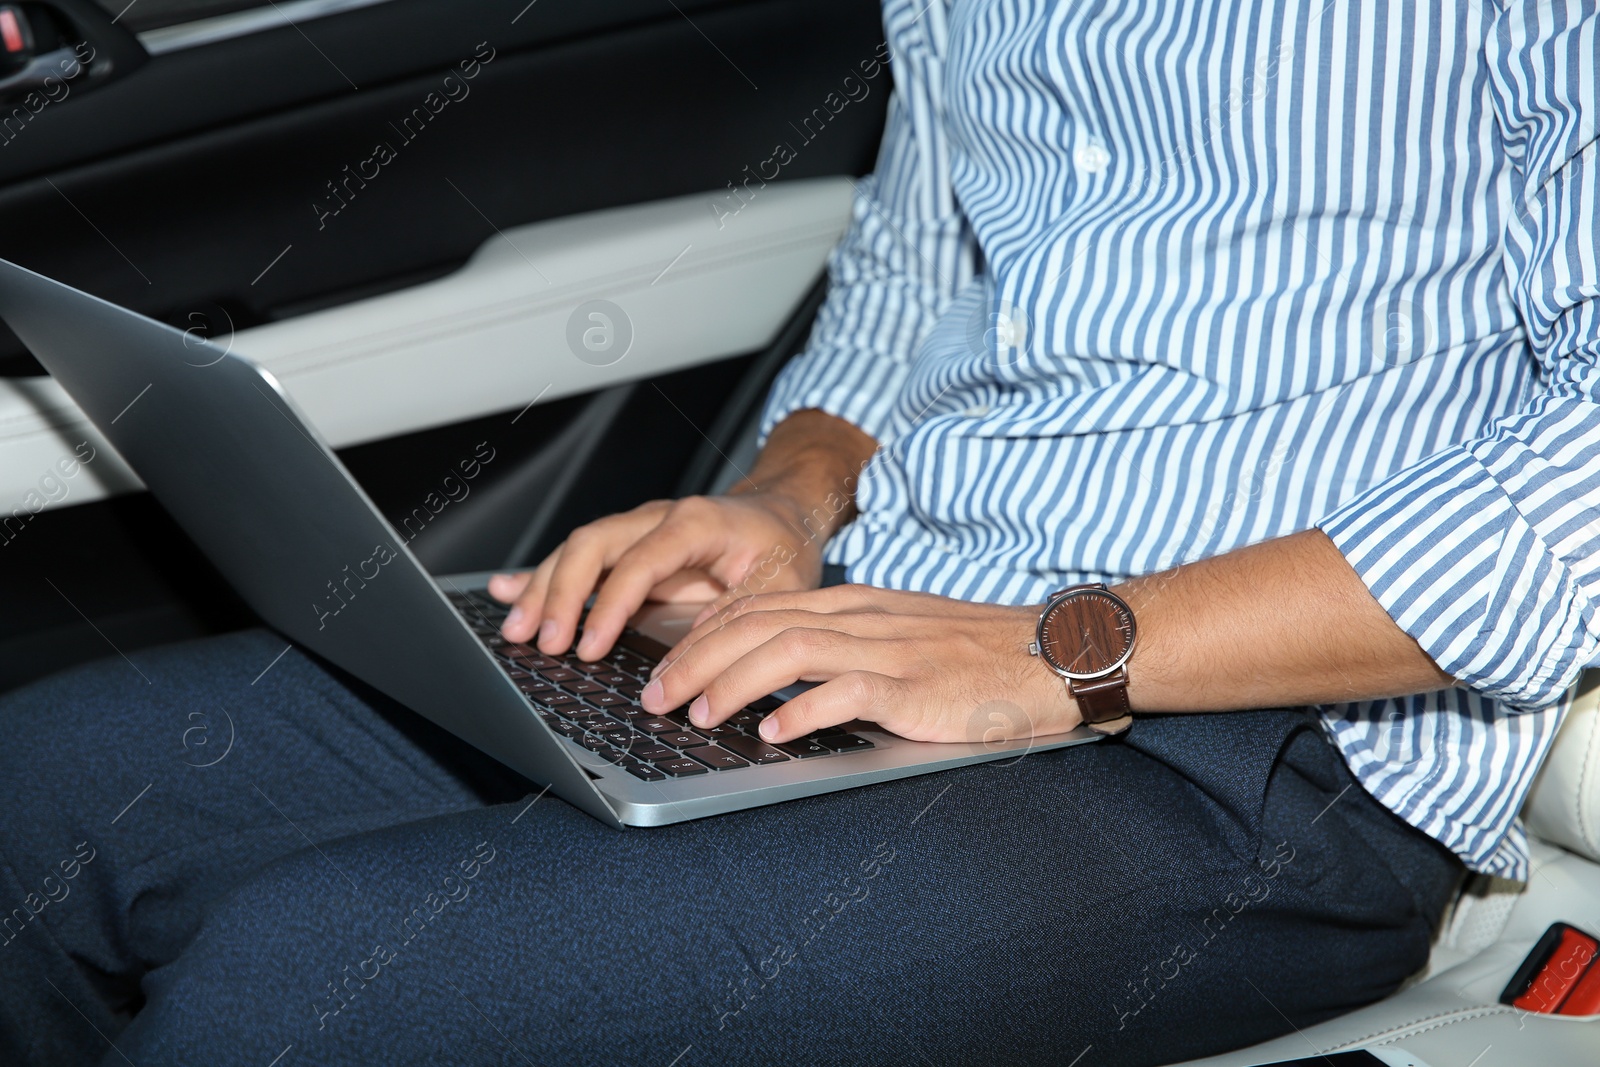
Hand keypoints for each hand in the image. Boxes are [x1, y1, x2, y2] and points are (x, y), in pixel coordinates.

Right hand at [488, 492, 824, 659]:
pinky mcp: (628, 549)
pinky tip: (503, 590)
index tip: (590, 648)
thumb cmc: (785, 550)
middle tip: (543, 643)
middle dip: (560, 594)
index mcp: (695, 523)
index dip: (609, 605)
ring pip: (577, 551)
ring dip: (542, 589)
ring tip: (516, 630)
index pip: (638, 561)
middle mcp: (657, 519)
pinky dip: (540, 576)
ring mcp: (637, 531)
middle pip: (592, 545)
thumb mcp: (779, 588)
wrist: (784, 514)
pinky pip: (579, 560)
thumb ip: (733, 619)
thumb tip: (685, 664)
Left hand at [639, 585, 1079, 742]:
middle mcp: (864, 617)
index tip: (668, 662)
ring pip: (787, 650)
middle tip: (654, 696)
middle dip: (694, 657)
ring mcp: (890, 649)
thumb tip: (784, 683)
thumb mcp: (905, 637)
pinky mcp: (916, 688)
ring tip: (694, 714)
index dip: (704, 631)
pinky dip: (799, 711)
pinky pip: (845, 691)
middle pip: (757, 623)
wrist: (1059, 653)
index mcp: (858, 604)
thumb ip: (849, 648)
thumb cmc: (983, 655)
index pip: (760, 604)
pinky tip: (769, 732)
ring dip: (729, 683)